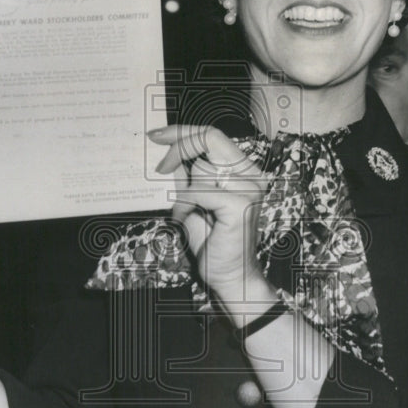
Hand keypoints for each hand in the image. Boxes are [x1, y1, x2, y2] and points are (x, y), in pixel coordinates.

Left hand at [149, 125, 272, 316]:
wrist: (229, 276)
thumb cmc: (212, 241)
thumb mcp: (192, 201)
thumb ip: (186, 176)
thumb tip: (168, 150)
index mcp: (243, 170)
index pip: (213, 135)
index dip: (182, 132)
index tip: (156, 135)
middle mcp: (251, 175)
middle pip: (210, 137)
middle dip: (179, 146)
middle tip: (159, 166)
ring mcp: (249, 188)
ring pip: (200, 169)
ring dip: (183, 193)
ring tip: (185, 213)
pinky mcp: (240, 205)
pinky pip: (198, 192)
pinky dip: (185, 205)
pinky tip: (187, 219)